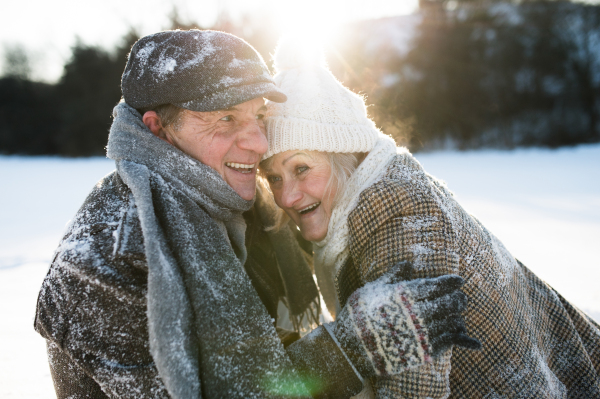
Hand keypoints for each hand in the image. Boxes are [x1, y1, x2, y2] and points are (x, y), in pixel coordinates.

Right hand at [332, 263, 480, 376]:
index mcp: (405, 296)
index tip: (459, 280)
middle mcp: (417, 314)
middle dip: (457, 299)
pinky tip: (469, 339)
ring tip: (459, 315)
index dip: (450, 282)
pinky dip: (460, 339)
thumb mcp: (371, 290)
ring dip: (458, 317)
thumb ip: (393, 276)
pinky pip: (448, 343)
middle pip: (448, 304)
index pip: (435, 286)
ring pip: (451, 323)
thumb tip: (408, 263)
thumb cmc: (358, 315)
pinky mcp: (422, 352)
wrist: (350, 348)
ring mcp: (421, 334)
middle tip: (461, 298)